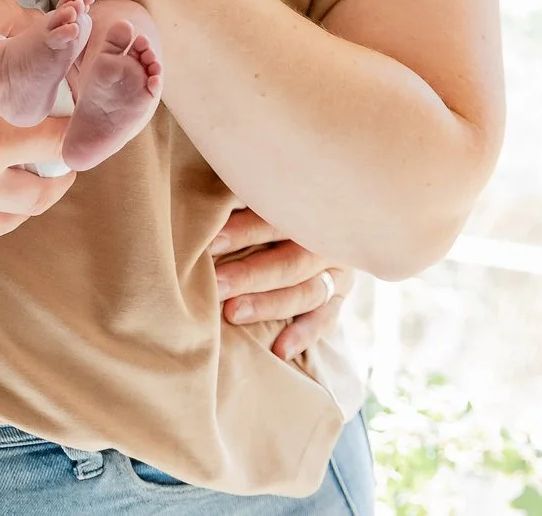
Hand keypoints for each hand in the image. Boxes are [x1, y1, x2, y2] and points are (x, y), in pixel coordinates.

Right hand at [0, 50, 78, 239]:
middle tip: (59, 159)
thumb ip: (8, 44)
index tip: (75, 124)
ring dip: (25, 199)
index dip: (74, 132)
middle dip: (58, 174)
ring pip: (10, 220)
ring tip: (27, 179)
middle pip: (43, 192)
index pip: (62, 144)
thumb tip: (54, 34)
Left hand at [211, 207, 354, 361]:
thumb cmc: (272, 200)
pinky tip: (280, 350)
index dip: (243, 231)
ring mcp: (338, 270)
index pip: (276, 220)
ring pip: (306, 292)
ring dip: (268, 304)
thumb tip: (200, 201)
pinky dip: (304, 335)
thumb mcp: (264, 192)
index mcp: (309, 206)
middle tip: (216, 285)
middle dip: (250, 275)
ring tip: (233, 313)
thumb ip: (242, 195)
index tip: (211, 243)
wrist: (319, 216)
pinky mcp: (340, 295)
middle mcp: (327, 240)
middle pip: (290, 261)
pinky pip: (326, 319)